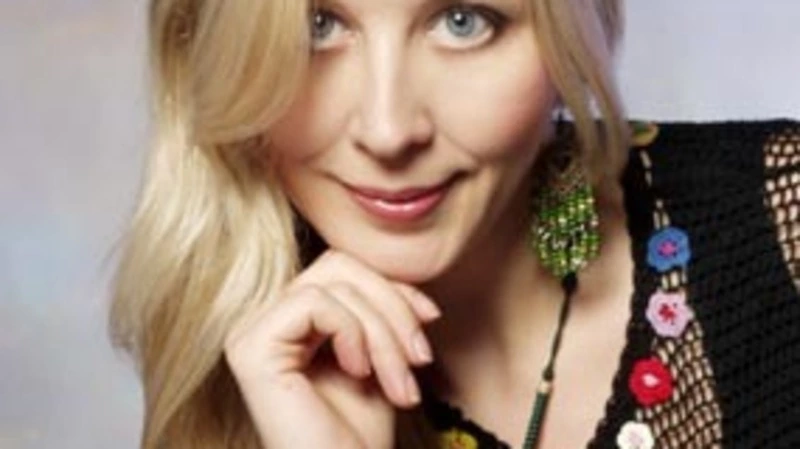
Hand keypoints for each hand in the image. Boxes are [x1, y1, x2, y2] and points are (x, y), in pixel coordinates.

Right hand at [224, 250, 440, 448]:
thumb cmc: (361, 431)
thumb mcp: (381, 354)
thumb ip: (381, 308)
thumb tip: (407, 278)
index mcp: (292, 320)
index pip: (343, 268)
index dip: (392, 287)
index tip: (430, 320)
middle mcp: (266, 321)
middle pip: (339, 266)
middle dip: (392, 307)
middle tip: (419, 358)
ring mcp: (252, 332)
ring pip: (333, 284)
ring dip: (383, 333)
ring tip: (399, 383)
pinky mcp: (250, 348)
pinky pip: (313, 302)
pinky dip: (351, 332)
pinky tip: (358, 371)